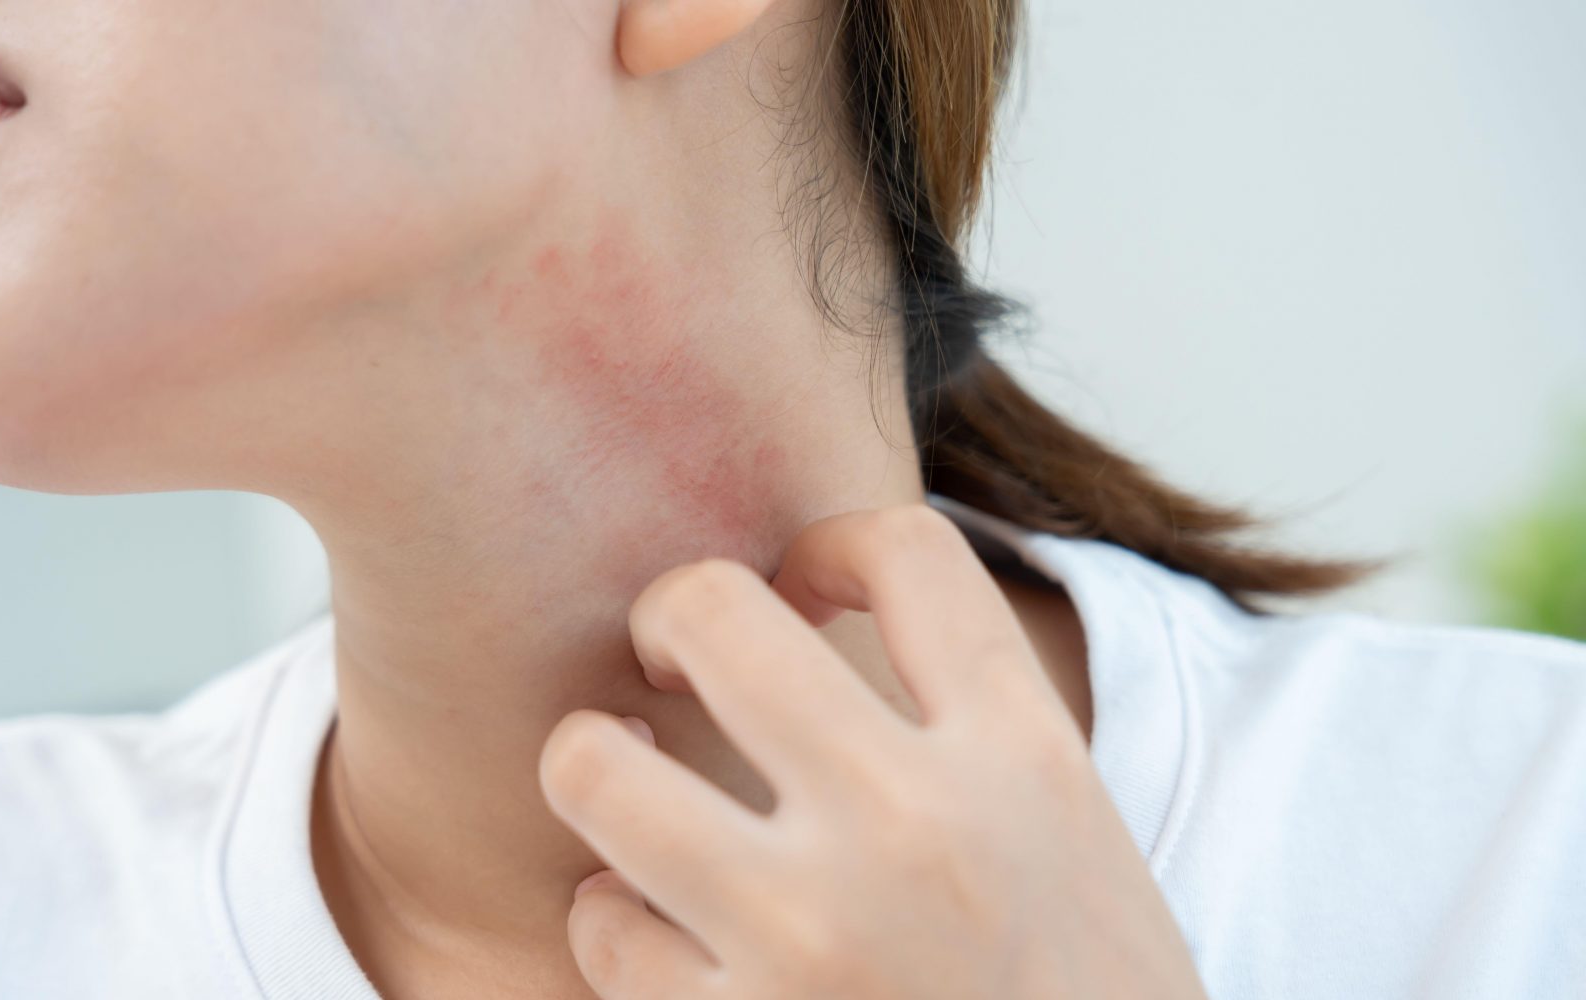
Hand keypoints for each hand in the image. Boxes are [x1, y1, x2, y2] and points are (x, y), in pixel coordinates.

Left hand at [539, 504, 1206, 998]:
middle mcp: (917, 826)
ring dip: (590, 762)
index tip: (806, 587)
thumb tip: (818, 653)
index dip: (832, 543)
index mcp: (1024, 759)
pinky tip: (652, 931)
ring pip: (594, 767)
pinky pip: (602, 929)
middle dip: (669, 615)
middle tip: (674, 661)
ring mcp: (816, 936)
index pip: (910, 552)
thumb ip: (976, 745)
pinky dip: (612, 920)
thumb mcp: (1077, 846)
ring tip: (623, 782)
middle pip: (714, 612)